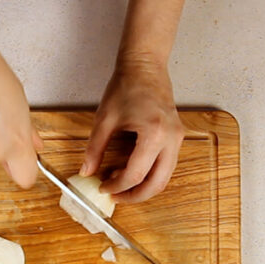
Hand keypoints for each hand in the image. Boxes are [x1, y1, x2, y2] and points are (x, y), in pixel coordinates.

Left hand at [81, 58, 183, 202]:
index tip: (103, 187)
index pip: (135, 174)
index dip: (117, 186)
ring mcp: (178, 138)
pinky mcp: (177, 137)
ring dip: (144, 187)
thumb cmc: (126, 86)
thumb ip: (94, 149)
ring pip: (165, 178)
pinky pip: (167, 166)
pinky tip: (132, 171)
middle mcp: (171, 139)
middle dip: (135, 196)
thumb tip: (87, 171)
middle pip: (157, 184)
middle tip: (115, 197)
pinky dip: (151, 175)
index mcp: (154, 133)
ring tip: (120, 184)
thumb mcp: (104, 119)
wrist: (145, 66)